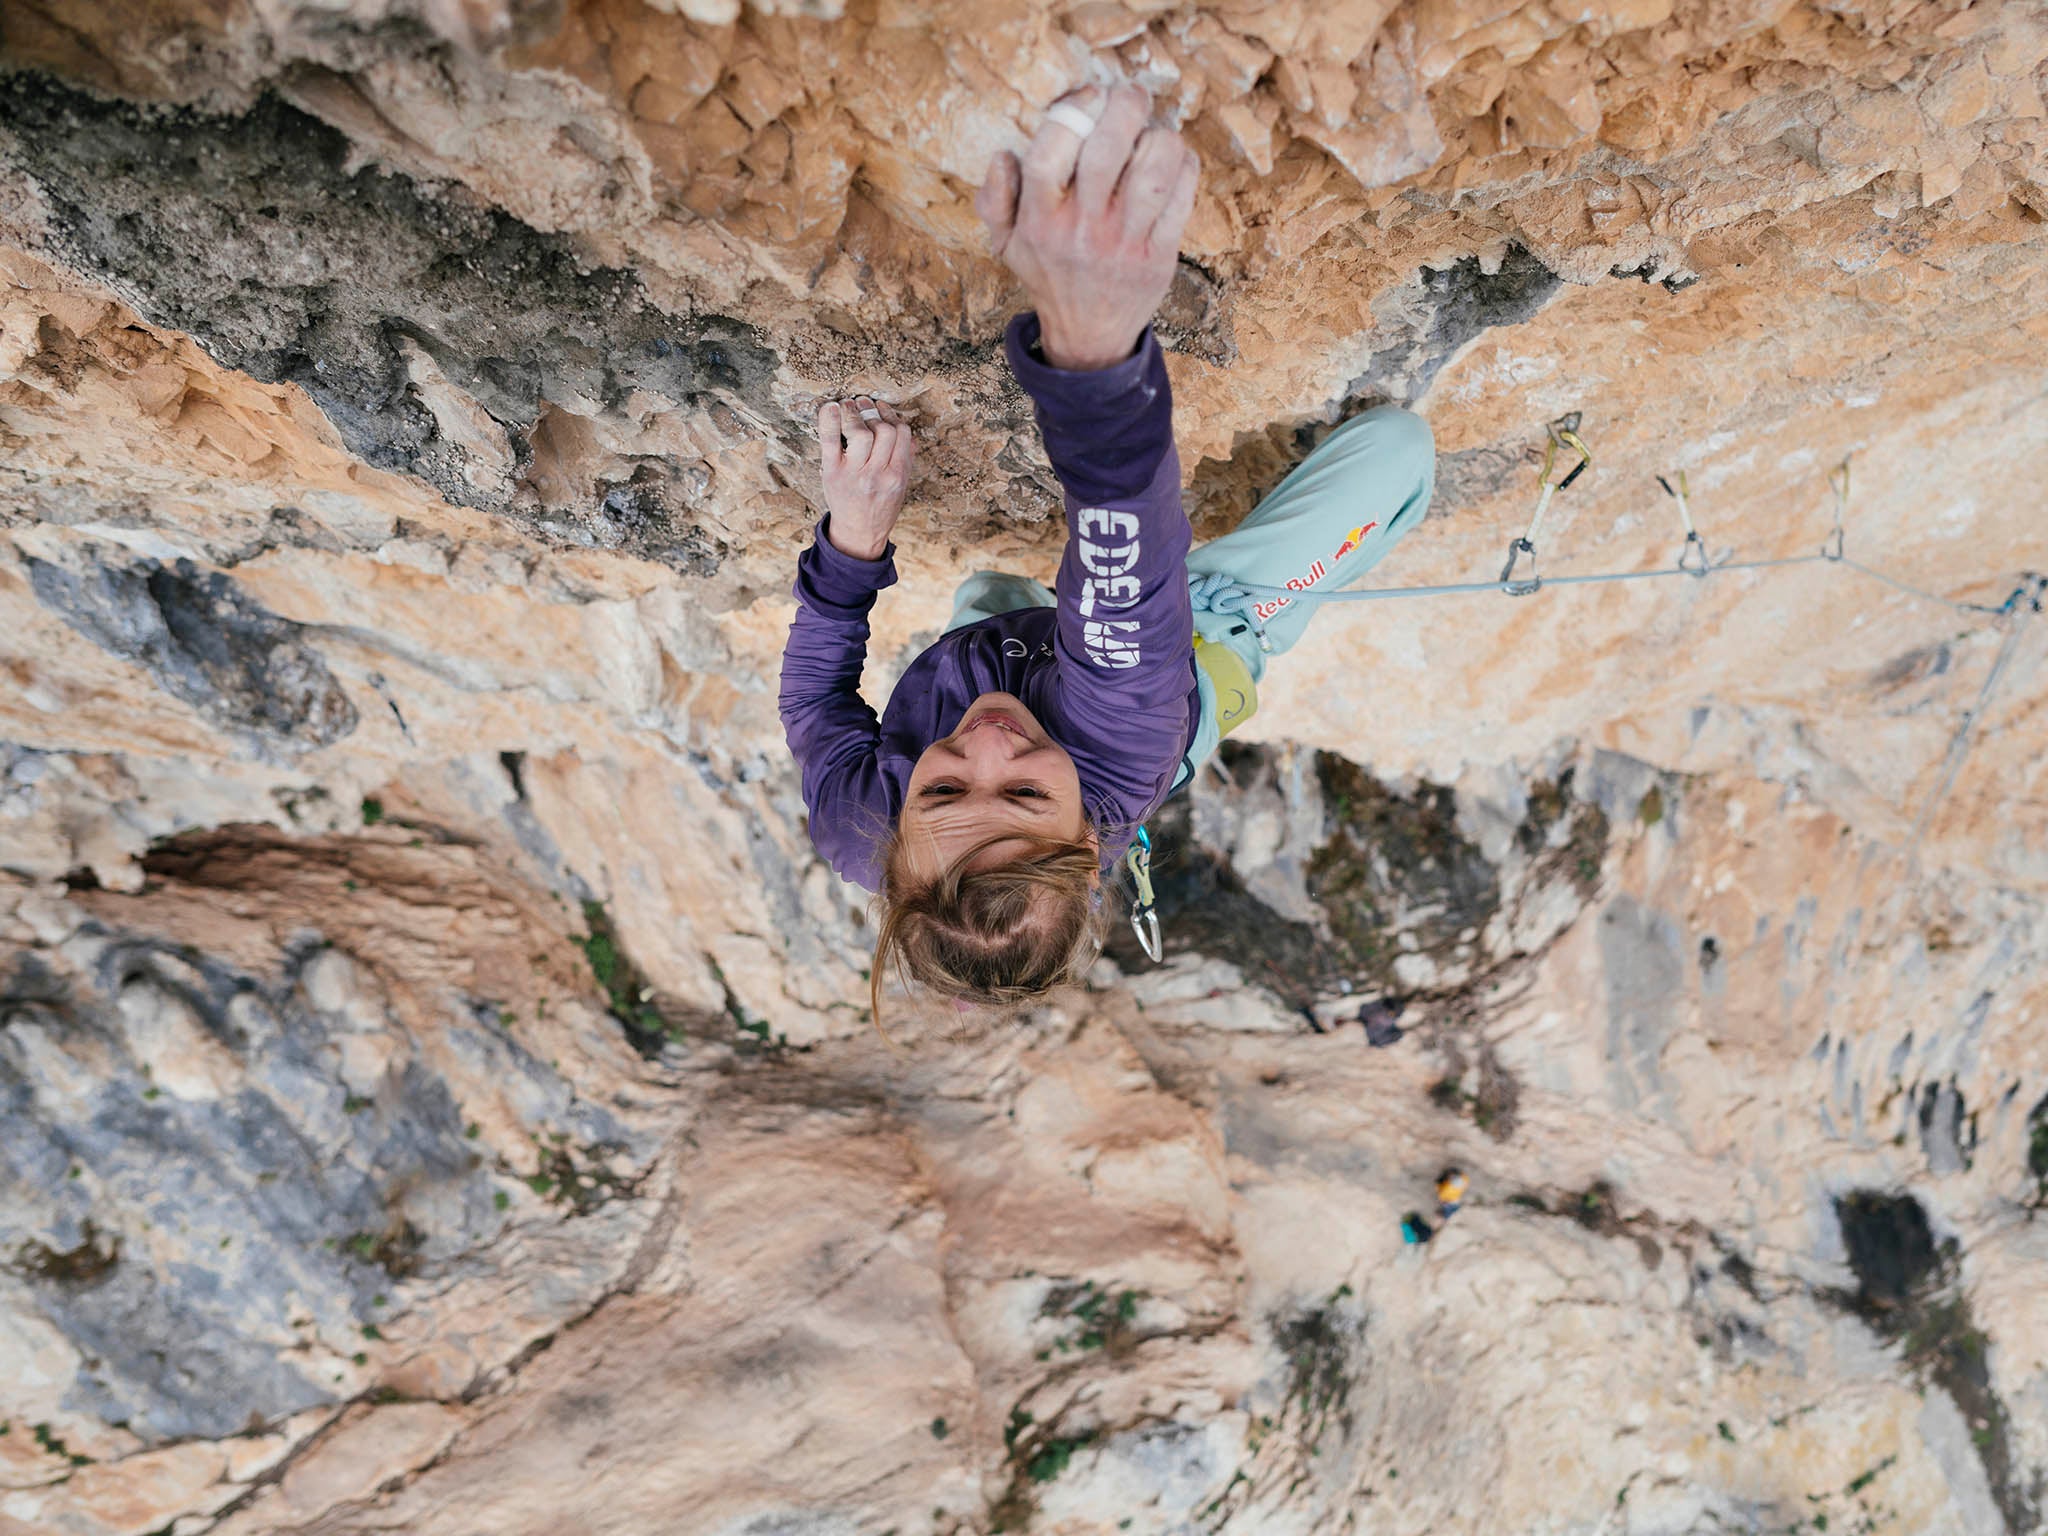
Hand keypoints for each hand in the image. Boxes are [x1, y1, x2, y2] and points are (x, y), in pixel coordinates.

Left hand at [817, 396, 911, 560]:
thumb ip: (906, 461)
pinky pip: (830, 441)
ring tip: (850, 405)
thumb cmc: (880, 508)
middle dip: (874, 411)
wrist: (858, 534)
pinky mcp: (832, 473)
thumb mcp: (901, 487)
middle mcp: (877, 474)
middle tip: (864, 402)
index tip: (882, 408)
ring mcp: (854, 474)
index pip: (902, 434)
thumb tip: (908, 435)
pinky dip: (830, 420)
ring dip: (856, 413)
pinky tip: (831, 407)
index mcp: (897, 476)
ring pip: (861, 432)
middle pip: (883, 431)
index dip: (892, 415)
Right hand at [975, 84, 1198, 371]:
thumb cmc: (1049, 275)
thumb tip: (1003, 155)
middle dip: (1125, 108)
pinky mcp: (1158, 256)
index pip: (1050, 150)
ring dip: (1159, 136)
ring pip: (1153, 169)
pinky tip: (1174, 159)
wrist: (1089, 336)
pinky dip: (1184, 165)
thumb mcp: (1006, 244)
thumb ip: (995, 198)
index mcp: (1040, 221)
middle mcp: (1081, 230)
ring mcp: (1123, 244)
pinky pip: (1181, 197)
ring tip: (1153, 132)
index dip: (1074, 109)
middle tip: (1132, 96)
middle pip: (1106, 151)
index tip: (1090, 95)